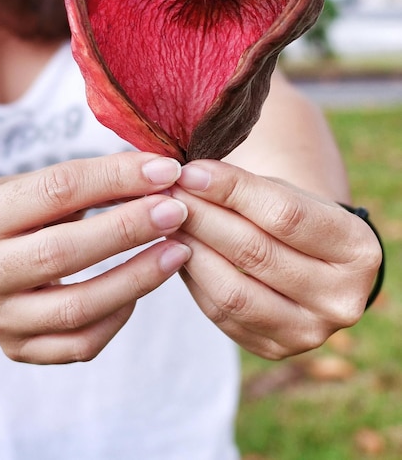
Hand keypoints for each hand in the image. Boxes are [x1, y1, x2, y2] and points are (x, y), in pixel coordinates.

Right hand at [0, 153, 190, 363]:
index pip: (57, 190)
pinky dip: (118, 317)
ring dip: (136, 278)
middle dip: (128, 229)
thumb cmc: (16, 212)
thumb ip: (92, 181)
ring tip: (176, 251)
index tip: (165, 171)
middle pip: (62, 253)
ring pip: (76, 308)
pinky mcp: (17, 348)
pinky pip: (80, 344)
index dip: (116, 178)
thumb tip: (159, 177)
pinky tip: (139, 291)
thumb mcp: (37, 184)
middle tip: (175, 212)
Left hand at [168, 160, 381, 359]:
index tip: (189, 172)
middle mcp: (342, 299)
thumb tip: (185, 179)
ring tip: (164, 222)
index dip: (230, 190)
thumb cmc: (292, 218)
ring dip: (189, 251)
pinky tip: (175, 252)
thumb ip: (242, 188)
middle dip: (201, 218)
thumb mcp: (282, 194)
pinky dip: (191, 279)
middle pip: (255, 254)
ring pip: (232, 292)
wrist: (307, 264)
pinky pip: (219, 314)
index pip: (284, 214)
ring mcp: (309, 333)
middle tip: (166, 195)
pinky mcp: (273, 349)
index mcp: (357, 249)